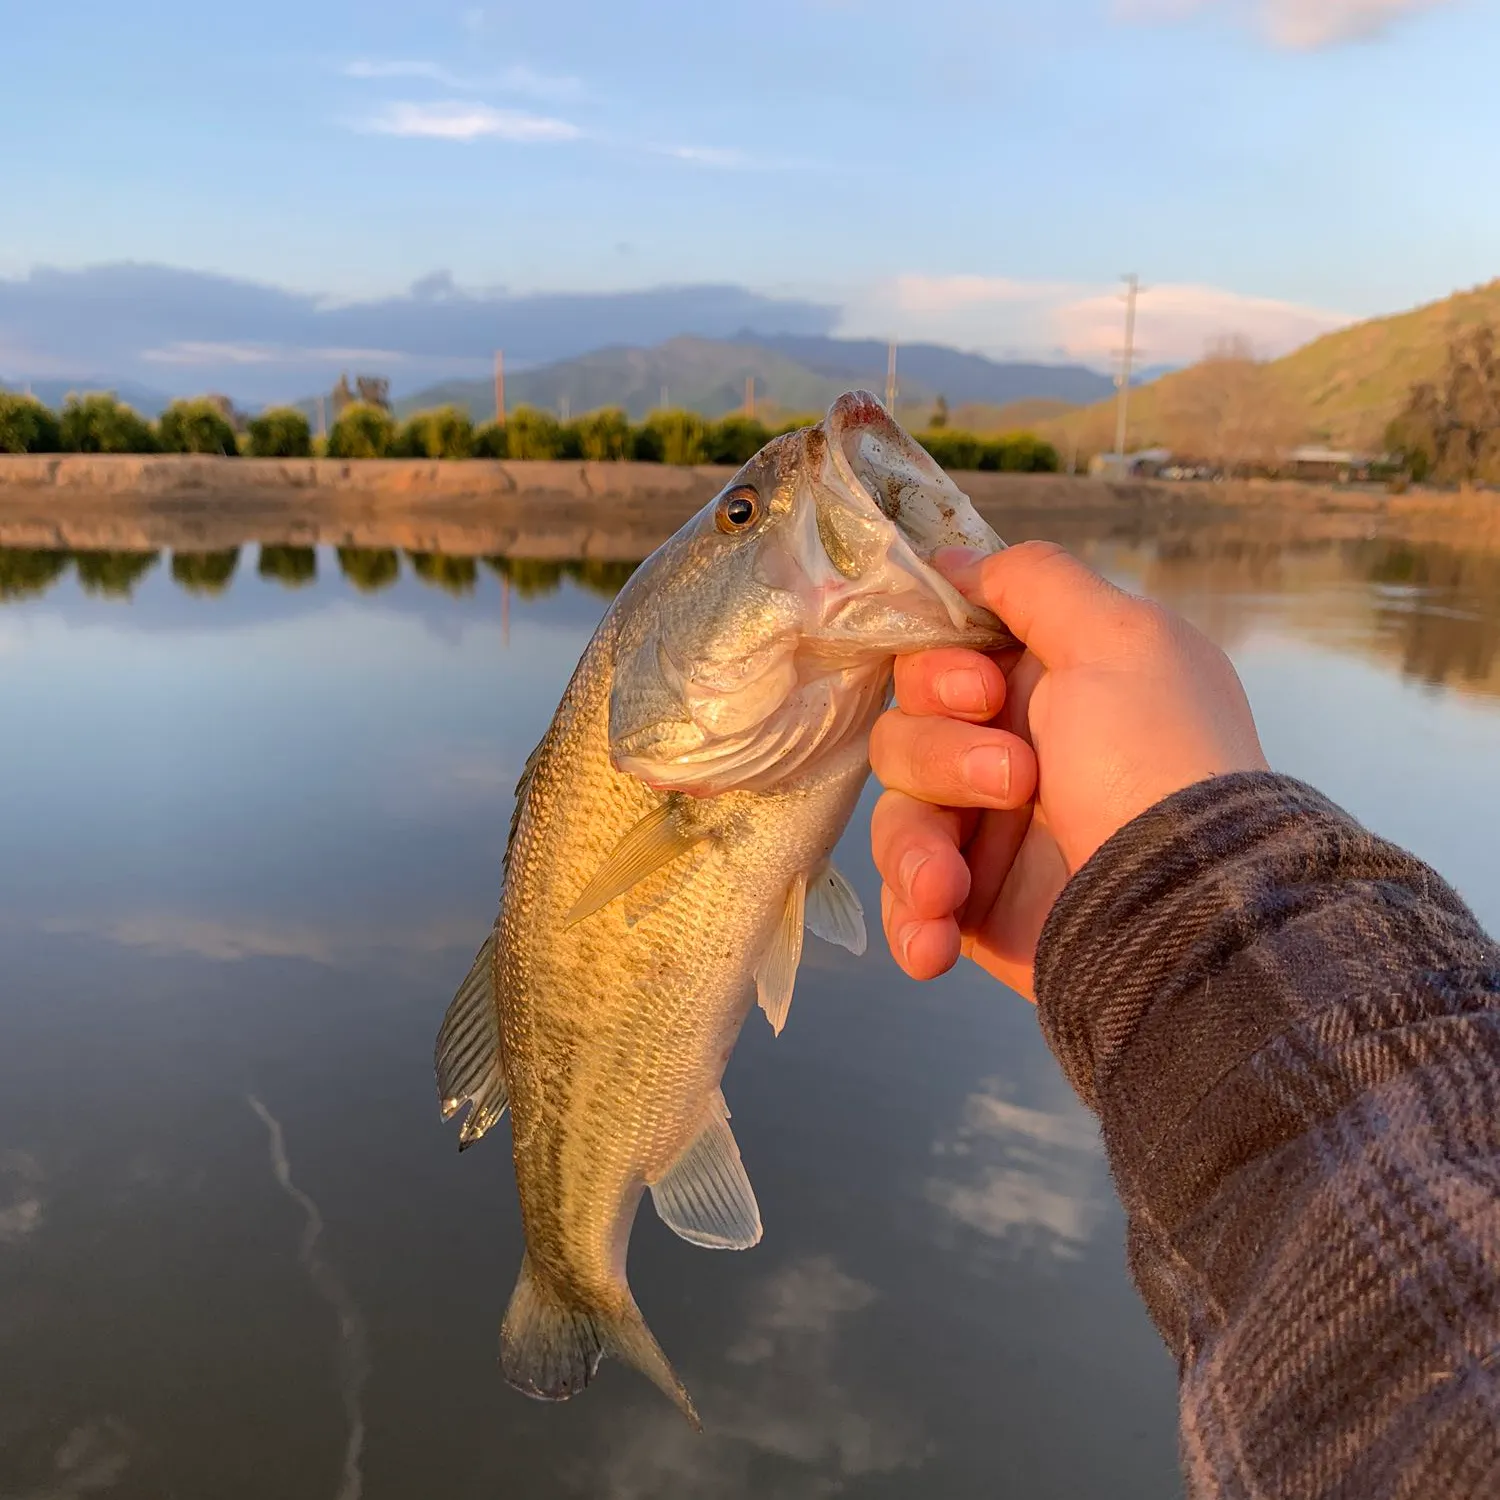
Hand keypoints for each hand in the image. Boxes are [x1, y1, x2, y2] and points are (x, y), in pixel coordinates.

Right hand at [870, 541, 1268, 998]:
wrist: (1185, 912)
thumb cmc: (1155, 760)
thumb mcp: (1117, 637)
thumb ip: (1036, 580)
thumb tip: (956, 559)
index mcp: (1049, 687)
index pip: (937, 659)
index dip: (938, 670)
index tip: (982, 690)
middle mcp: (1014, 752)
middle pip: (907, 732)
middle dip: (941, 757)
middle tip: (1015, 781)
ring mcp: (994, 835)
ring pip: (897, 815)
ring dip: (916, 846)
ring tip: (949, 885)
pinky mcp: (978, 908)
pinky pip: (907, 900)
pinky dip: (911, 920)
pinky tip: (934, 939)